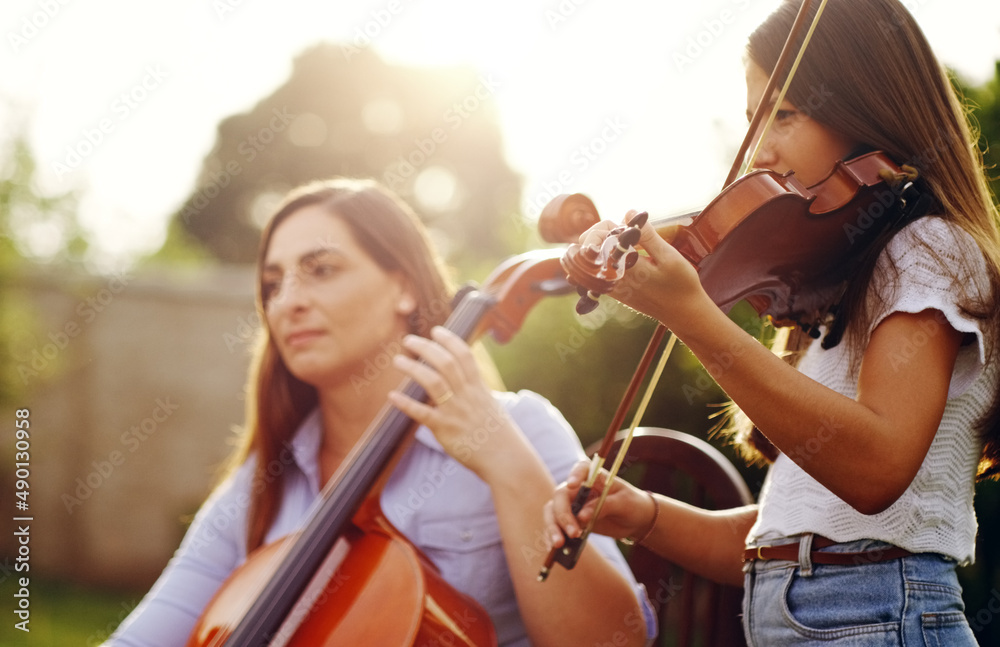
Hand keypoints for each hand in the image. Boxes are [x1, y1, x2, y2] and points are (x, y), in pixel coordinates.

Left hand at [388, 326, 513, 478]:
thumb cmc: (498, 434)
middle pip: (445, 362)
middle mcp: (467, 395)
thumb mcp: (491, 406)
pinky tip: (392, 396)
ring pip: (433, 382)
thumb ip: (476, 392)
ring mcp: (456, 411)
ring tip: (398, 361)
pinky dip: (406, 404)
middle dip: (426, 348)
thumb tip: (466, 382)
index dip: (449, 340)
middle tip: (408, 341)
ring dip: (413, 368)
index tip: (436, 330)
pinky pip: (422, 413)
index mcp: (479, 387)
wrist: (506, 458)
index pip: (464, 355)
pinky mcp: (445, 429)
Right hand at [542, 459, 654, 546]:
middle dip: (563, 515)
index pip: (581, 469)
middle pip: (561, 496)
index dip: (574, 474)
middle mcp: (579, 488)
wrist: (635, 520)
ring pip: (553, 512)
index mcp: (594, 477)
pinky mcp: (572, 520)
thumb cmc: (632, 505)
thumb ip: (603, 506)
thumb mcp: (624, 503)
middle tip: (573, 533)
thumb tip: (581, 517)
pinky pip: (556, 526)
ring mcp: (573, 504)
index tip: (573, 485)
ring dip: (553, 527)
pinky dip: (554, 536)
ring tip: (559, 544)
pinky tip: (557, 548)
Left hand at [577, 212, 707, 327]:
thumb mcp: (668, 256)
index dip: (607, 227)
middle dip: (601, 234)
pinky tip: (620, 254)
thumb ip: (646, 235)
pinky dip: (604, 258)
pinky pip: (596, 272)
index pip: (596, 240)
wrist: (682, 313)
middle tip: (624, 231)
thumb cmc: (680, 284)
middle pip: (587, 248)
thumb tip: (628, 212)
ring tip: (624, 242)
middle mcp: (611, 279)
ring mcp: (610, 287)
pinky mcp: (614, 292)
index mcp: (623, 267)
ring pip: (589, 261)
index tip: (626, 226)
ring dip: (602, 246)